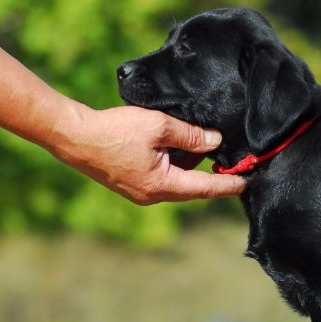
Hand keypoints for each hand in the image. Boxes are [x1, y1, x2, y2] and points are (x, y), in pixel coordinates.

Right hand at [51, 104, 245, 204]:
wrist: (73, 136)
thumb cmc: (115, 130)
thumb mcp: (159, 126)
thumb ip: (191, 135)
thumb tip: (215, 140)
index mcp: (162, 186)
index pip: (206, 188)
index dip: (229, 184)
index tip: (247, 181)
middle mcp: (153, 195)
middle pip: (192, 185)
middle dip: (211, 172)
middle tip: (230, 157)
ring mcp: (140, 191)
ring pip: (177, 178)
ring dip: (190, 163)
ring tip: (202, 141)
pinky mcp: (131, 182)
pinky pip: (162, 174)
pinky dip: (173, 162)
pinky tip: (176, 143)